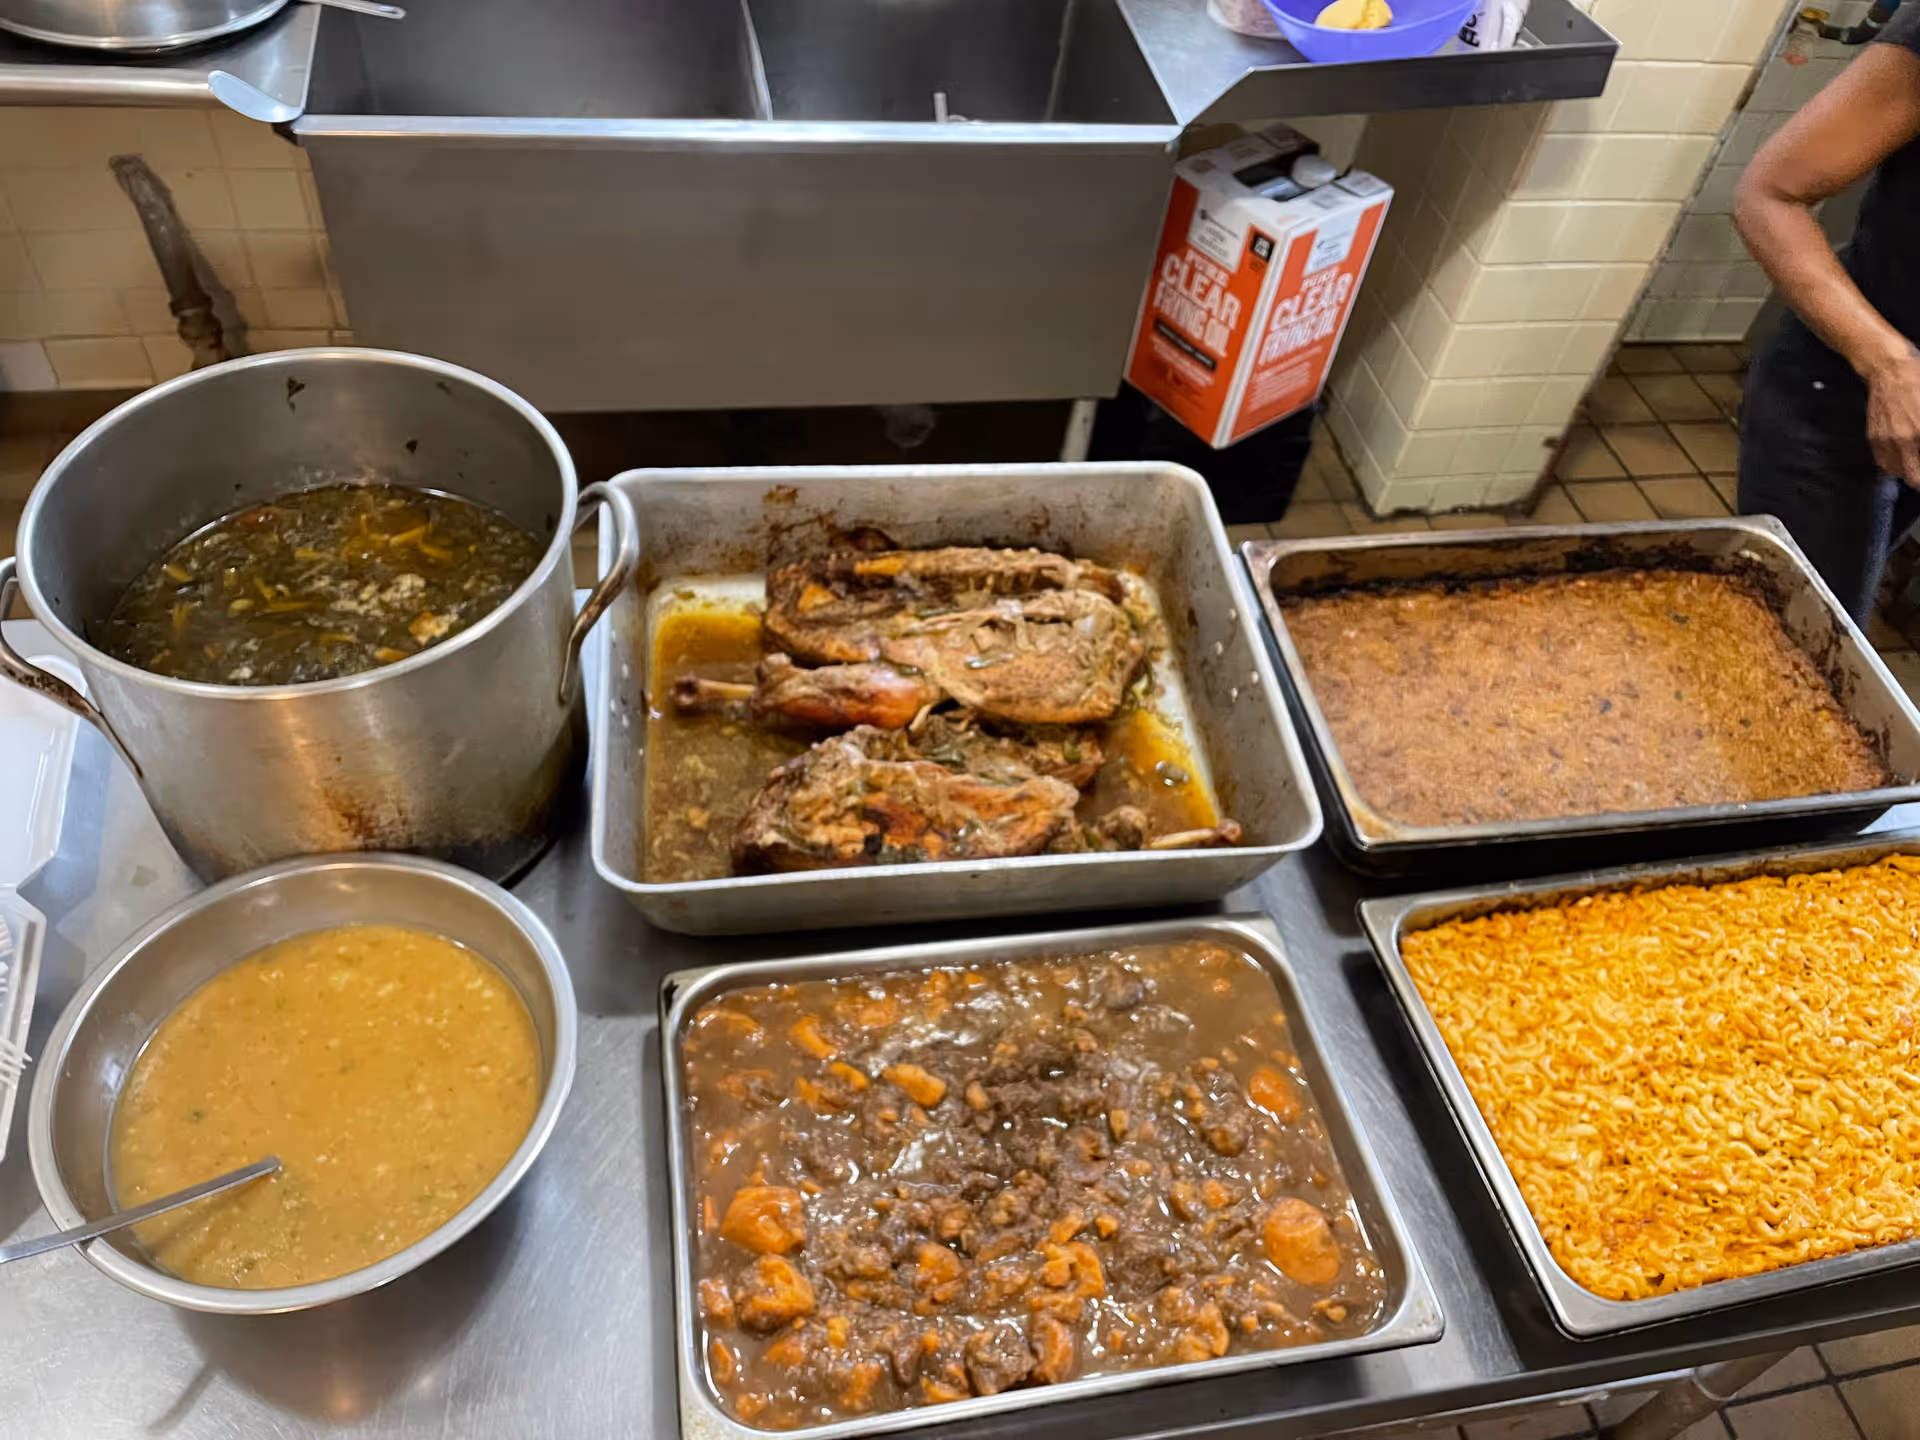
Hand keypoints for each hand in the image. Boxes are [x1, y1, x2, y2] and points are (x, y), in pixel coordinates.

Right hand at [1865, 344, 1919, 484]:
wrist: (1889, 369)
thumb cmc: (1915, 381)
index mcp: (1918, 432)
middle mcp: (1902, 440)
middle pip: (1913, 477)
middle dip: (1919, 478)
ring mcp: (1886, 440)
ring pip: (1899, 473)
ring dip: (1910, 473)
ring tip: (1915, 466)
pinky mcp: (1874, 438)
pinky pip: (1884, 462)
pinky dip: (1895, 465)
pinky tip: (1904, 459)